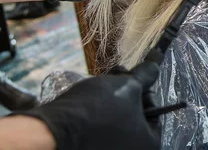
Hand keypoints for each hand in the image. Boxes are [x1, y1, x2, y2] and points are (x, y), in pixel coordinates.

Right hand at [14, 61, 160, 149]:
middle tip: (116, 76)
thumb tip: (156, 66)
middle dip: (126, 92)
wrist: (52, 131)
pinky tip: (87, 99)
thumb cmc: (96, 110)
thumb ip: (146, 77)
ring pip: (117, 119)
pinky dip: (97, 112)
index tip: (133, 78)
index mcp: (147, 144)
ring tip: (99, 84)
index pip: (155, 112)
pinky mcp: (89, 147)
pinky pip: (100, 128)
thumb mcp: (127, 87)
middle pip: (135, 115)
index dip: (145, 90)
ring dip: (111, 98)